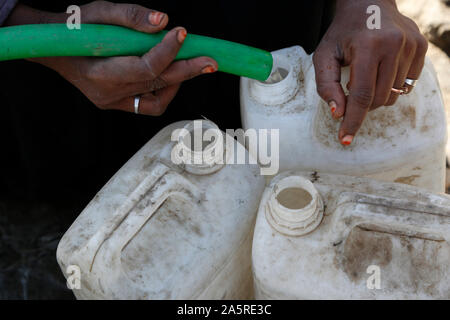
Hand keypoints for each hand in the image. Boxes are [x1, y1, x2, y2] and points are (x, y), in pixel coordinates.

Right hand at [26, 1, 217, 114]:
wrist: (53, 50)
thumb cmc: (74, 28)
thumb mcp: (98, 11)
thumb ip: (130, 16)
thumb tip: (163, 21)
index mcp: (100, 72)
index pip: (145, 67)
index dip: (168, 50)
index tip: (183, 32)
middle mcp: (108, 93)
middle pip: (157, 84)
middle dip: (188, 70)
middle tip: (211, 61)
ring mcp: (113, 102)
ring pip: (157, 98)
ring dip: (177, 80)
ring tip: (188, 62)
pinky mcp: (117, 104)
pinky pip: (149, 104)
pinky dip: (165, 90)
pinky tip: (169, 74)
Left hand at [313, 0, 427, 144]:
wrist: (368, 3)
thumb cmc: (342, 33)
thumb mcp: (324, 55)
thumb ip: (326, 85)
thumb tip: (338, 114)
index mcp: (368, 46)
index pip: (362, 95)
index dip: (353, 120)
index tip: (345, 139)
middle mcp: (395, 44)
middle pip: (379, 98)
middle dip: (362, 105)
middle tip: (351, 89)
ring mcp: (412, 45)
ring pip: (394, 95)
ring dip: (376, 95)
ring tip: (366, 74)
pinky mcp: (421, 47)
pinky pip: (407, 84)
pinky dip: (390, 86)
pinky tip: (381, 69)